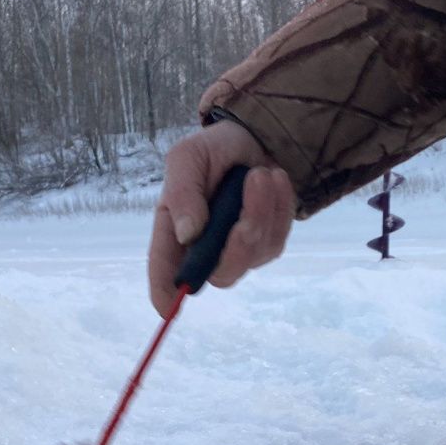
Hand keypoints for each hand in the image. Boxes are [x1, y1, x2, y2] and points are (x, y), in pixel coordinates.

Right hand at [148, 119, 295, 314]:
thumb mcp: (187, 158)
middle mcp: (205, 252)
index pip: (166, 273)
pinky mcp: (267, 244)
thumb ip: (182, 194)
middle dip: (242, 237)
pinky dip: (281, 205)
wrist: (252, 139)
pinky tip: (275, 179)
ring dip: (263, 208)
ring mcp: (238, 252)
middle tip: (254, 181)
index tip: (168, 305)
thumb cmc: (211, 152)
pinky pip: (277, 238)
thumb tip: (189, 234)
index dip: (164, 293)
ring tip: (261, 172)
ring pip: (254, 254)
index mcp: (174, 234)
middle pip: (221, 275)